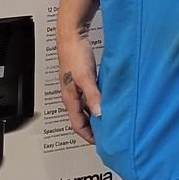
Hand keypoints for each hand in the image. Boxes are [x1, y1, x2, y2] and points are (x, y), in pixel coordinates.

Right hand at [57, 29, 100, 143]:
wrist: (72, 36)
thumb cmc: (75, 54)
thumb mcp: (86, 77)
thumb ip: (92, 96)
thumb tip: (99, 113)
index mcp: (69, 98)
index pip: (77, 125)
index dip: (88, 136)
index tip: (100, 143)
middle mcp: (72, 96)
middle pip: (81, 119)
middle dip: (93, 129)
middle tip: (107, 135)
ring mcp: (77, 88)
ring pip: (85, 109)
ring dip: (95, 116)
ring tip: (109, 121)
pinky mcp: (82, 81)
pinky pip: (89, 98)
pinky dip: (97, 104)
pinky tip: (107, 102)